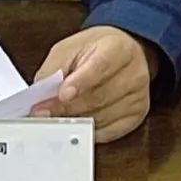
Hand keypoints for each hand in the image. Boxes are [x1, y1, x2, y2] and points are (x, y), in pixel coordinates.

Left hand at [32, 26, 160, 143]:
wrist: (124, 53)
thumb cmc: (95, 50)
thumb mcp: (70, 48)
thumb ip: (55, 68)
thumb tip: (42, 94)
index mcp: (118, 49)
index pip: (100, 67)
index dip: (80, 83)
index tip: (62, 95)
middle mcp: (135, 74)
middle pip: (99, 97)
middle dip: (68, 107)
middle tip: (44, 111)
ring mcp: (139, 97)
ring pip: (103, 117)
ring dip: (76, 120)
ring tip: (57, 116)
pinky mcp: (137, 116)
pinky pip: (110, 132)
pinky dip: (89, 130)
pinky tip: (77, 123)